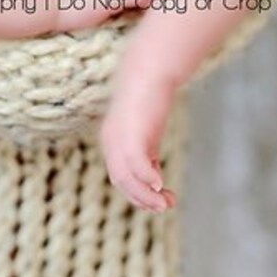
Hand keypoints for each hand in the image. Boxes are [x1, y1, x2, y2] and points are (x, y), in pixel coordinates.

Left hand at [99, 72, 178, 212]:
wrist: (150, 69)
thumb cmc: (151, 98)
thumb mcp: (147, 132)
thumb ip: (147, 153)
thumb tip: (153, 181)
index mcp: (112, 142)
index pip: (120, 177)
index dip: (137, 193)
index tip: (158, 201)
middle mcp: (111, 142)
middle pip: (121, 181)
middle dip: (142, 199)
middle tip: (164, 208)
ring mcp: (119, 138)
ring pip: (126, 177)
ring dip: (145, 195)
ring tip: (165, 204)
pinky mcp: (132, 133)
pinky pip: (135, 163)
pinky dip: (146, 177)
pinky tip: (161, 184)